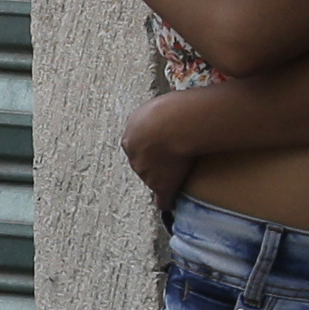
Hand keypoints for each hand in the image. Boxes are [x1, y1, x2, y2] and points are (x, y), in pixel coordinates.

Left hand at [120, 94, 200, 211]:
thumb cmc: (171, 110)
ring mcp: (147, 173)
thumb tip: (169, 111)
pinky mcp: (161, 186)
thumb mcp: (158, 105)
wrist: (174, 125)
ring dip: (162, 179)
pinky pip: (162, 198)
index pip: (138, 146)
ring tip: (177, 178)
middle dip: (154, 163)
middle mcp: (134, 156)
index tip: (162, 146)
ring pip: (152, 179)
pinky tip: (171, 204)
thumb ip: (157, 115)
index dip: (151, 147)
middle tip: (171, 160)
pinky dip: (166, 201)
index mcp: (131, 136)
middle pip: (142, 164)